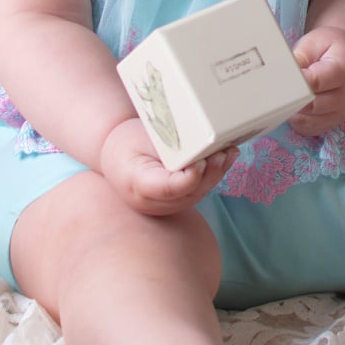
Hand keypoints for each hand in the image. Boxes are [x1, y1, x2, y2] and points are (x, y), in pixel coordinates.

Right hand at [99, 117, 236, 216]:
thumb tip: (199, 145)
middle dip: (209, 174)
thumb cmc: (127, 143)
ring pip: (196, 194)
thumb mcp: (143, 138)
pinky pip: (197, 192)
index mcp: (138, 185)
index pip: (169, 188)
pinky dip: (211, 176)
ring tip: (228, 153)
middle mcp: (151, 203)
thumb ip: (169, 144)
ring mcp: (164, 207)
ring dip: (215, 175)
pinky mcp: (175, 204)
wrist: (115, 157)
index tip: (202, 161)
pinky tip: (225, 159)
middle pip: (187, 193)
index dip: (190, 178)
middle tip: (223, 153)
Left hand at [288, 26, 344, 136]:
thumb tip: (281, 76)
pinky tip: (293, 103)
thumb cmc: (330, 46)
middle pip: (311, 105)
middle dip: (290, 97)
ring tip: (285, 92)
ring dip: (291, 109)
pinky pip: (307, 128)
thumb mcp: (314, 42)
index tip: (278, 79)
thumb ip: (298, 59)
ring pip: (306, 120)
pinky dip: (296, 118)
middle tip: (274, 87)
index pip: (315, 82)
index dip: (294, 83)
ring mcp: (341, 112)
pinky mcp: (332, 123)